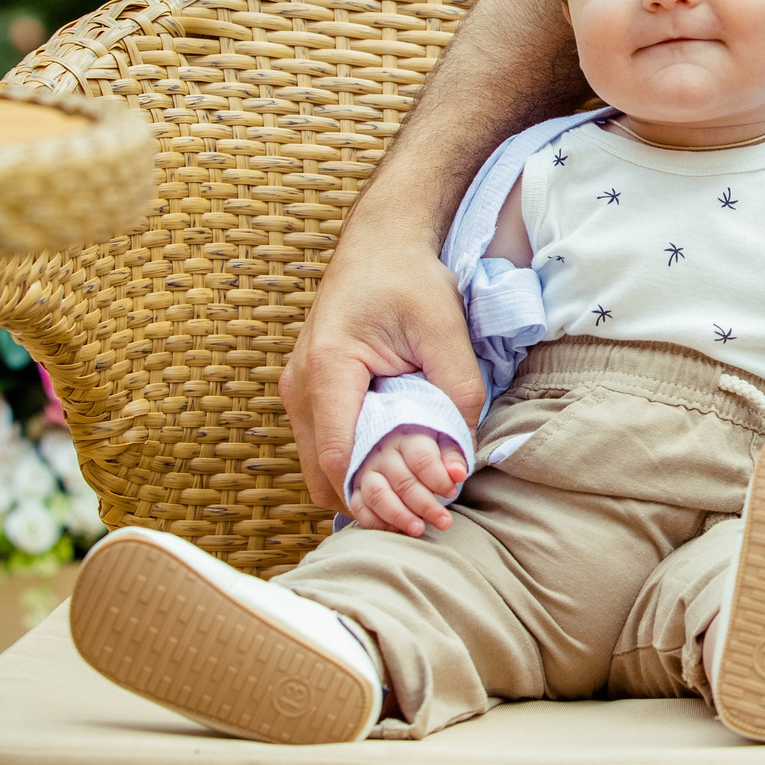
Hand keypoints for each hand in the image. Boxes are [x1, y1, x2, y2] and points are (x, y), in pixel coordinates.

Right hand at [278, 225, 487, 516]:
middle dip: (370, 502)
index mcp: (328, 368)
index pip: (337, 456)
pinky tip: (394, 473)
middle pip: (323, 473)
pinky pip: (323, 448)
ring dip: (361, 489)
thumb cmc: (409, 279)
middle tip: (423, 520)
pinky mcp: (309, 394)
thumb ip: (459, 387)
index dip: (375, 494)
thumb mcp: (445, 327)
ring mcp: (298, 392)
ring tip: (415, 502)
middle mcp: (300, 386)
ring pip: (319, 467)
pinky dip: (354, 469)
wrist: (379, 244)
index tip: (419, 513)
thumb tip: (466, 452)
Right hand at [346, 426, 470, 534]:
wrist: (393, 440)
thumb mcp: (443, 441)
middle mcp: (382, 453)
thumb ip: (452, 457)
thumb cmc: (425, 444)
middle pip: (402, 481)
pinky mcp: (355, 487)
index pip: (421, 459)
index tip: (452, 492)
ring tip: (419, 530)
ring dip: (399, 516)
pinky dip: (376, 522)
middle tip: (444, 522)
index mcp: (407, 437)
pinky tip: (396, 530)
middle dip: (425, 505)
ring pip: (378, 495)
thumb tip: (459, 474)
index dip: (438, 479)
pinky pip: (359, 507)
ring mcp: (365, 470)